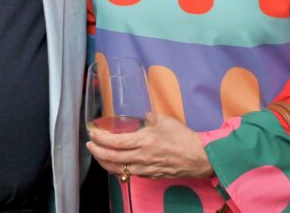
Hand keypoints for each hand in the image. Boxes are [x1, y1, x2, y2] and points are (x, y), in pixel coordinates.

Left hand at [86, 113, 213, 179]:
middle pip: (112, 158)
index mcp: (144, 141)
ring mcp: (145, 169)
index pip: (115, 142)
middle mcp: (142, 157)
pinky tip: (116, 163)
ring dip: (105, 162)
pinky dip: (119, 169)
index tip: (92, 133)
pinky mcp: (150, 175)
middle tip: (90, 145)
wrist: (199, 157)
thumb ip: (150, 117)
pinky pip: (130, 174)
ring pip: (118, 170)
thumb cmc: (183, 138)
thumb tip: (143, 115)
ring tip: (98, 155)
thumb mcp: (165, 120)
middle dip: (97, 152)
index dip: (100, 139)